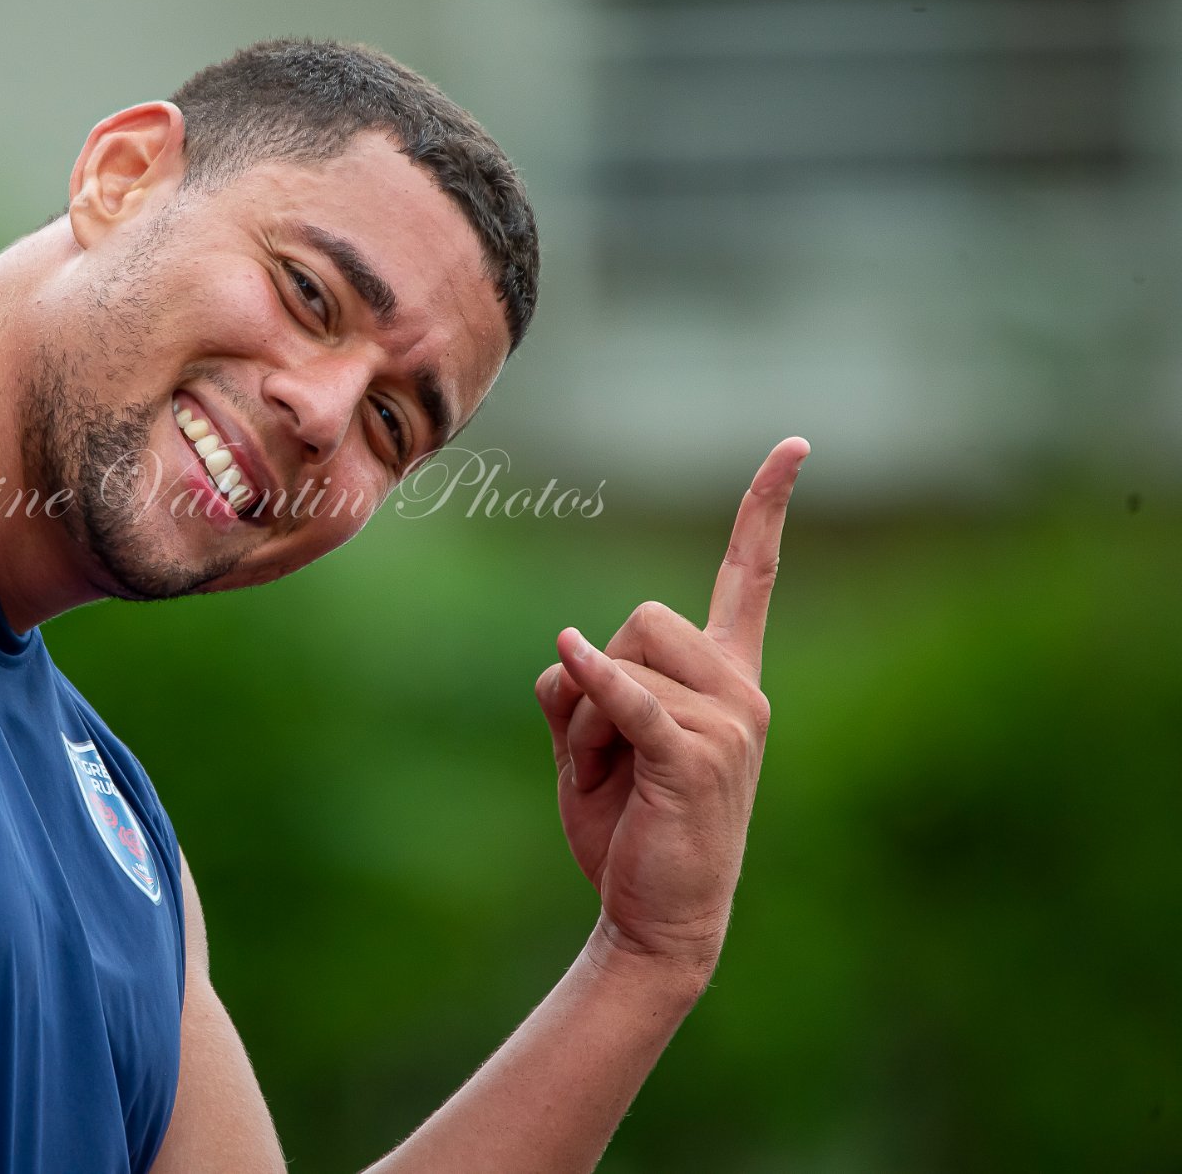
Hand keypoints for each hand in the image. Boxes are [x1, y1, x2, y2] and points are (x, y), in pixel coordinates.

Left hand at [533, 438, 808, 978]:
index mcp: (727, 677)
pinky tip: (570, 656)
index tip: (795, 446)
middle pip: (641, 618)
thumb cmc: (630, 823)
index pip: (749, 576)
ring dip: (583, 720)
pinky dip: (594, 684)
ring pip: (618, 661)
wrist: (656, 914)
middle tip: (605, 754)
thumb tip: (566, 652)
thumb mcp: (598, 739)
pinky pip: (632, 701)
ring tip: (611, 779)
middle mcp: (741, 690)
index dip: (765, 509)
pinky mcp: (692, 759)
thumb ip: (585, 683)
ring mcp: (726, 724)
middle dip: (595, 677)